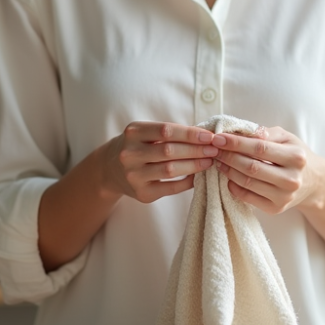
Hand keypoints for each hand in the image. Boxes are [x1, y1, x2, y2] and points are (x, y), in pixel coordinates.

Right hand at [101, 121, 218, 203]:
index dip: (190, 133)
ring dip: (194, 165)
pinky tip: (198, 176)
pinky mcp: (141, 193)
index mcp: (133, 133)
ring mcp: (134, 176)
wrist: (109, 169)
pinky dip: (187, 182)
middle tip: (215, 149)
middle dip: (196, 150)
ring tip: (210, 161)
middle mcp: (130, 154)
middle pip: (169, 151)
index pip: (166, 130)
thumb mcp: (144, 133)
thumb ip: (169, 133)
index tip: (209, 136)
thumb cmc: (136, 146)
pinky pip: (170, 188)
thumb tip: (204, 135)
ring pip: (170, 170)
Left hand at [212, 126, 324, 214]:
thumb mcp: (287, 138)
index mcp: (296, 157)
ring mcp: (284, 196)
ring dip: (228, 171)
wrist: (314, 182)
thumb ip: (266, 133)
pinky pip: (248, 198)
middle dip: (228, 157)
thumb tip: (241, 132)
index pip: (260, 148)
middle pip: (251, 167)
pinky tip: (229, 177)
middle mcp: (292, 179)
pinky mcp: (276, 208)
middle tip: (214, 150)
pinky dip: (234, 187)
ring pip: (247, 183)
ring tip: (218, 161)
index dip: (236, 143)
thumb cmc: (295, 155)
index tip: (218, 138)